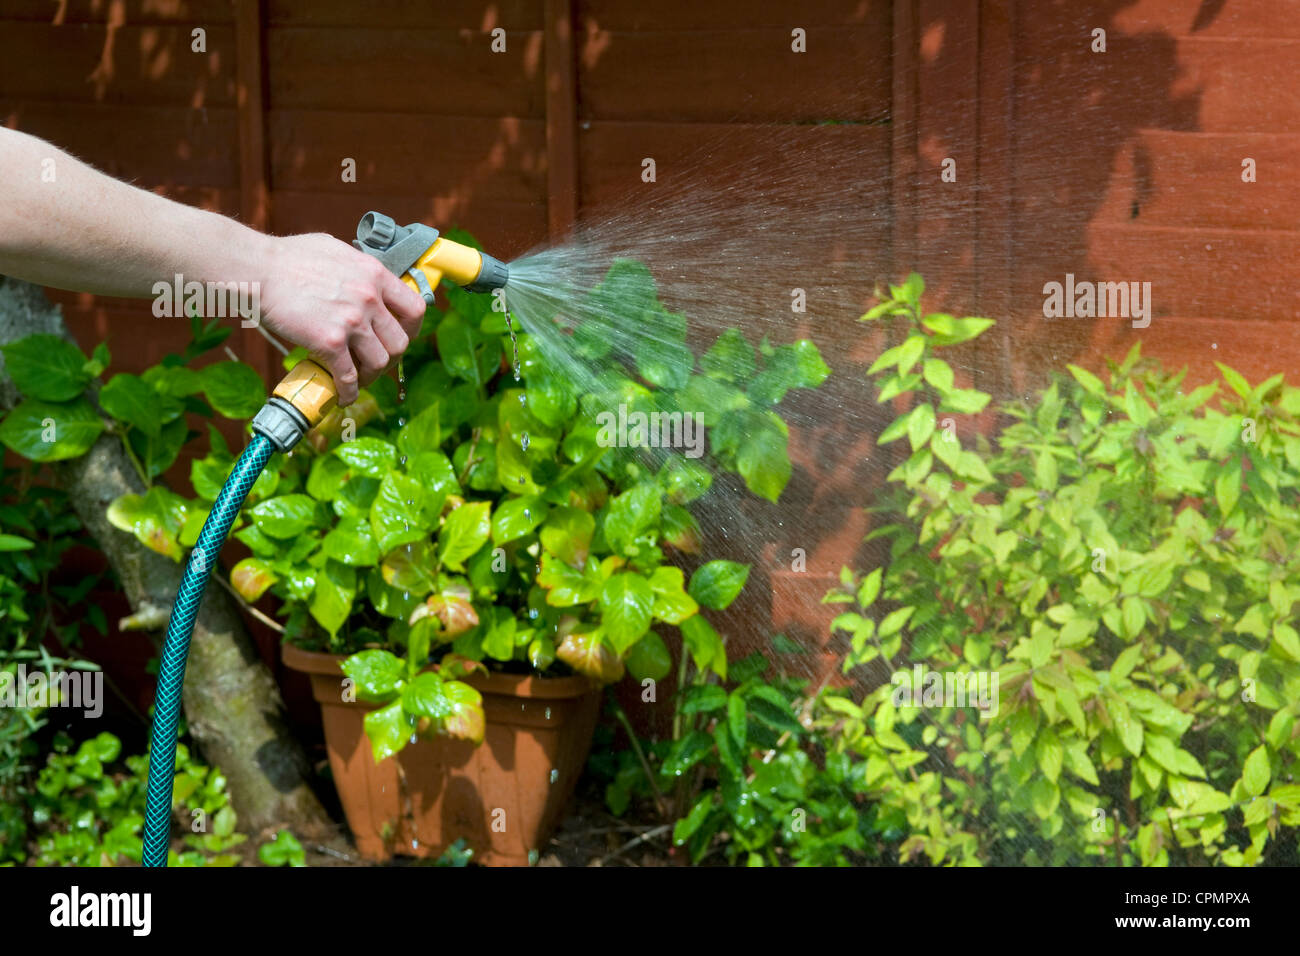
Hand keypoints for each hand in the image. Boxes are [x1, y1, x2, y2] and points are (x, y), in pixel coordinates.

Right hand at [255, 233, 426, 404]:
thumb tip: (364, 280)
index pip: (415, 308)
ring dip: (372, 376)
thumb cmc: (288, 257)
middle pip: (400, 342)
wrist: (257, 269)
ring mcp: (351, 321)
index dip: (412, 329)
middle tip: (378, 363)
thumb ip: (358, 270)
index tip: (402, 337)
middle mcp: (370, 298)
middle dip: (392, 358)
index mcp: (375, 274)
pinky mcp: (329, 341)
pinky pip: (348, 377)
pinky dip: (348, 392)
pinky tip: (342, 396)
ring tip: (359, 379)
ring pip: (380, 362)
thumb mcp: (336, 251)